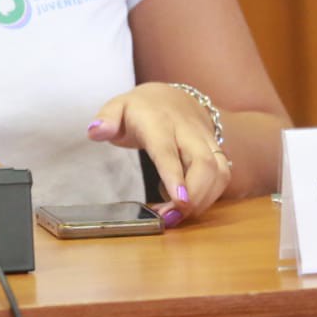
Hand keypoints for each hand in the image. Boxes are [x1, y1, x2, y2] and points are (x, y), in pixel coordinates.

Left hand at [86, 82, 231, 224]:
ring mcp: (205, 141)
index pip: (168, 150)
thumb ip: (107, 119)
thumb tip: (94, 131)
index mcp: (159, 122)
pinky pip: (222, 176)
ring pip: (219, 171)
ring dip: (204, 200)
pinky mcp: (216, 152)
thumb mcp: (118, 107)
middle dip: (195, 196)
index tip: (179, 201)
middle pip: (203, 164)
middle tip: (172, 219)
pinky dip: (209, 196)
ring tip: (177, 215)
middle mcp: (187, 131)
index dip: (174, 176)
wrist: (174, 98)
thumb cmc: (142, 108)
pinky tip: (186, 202)